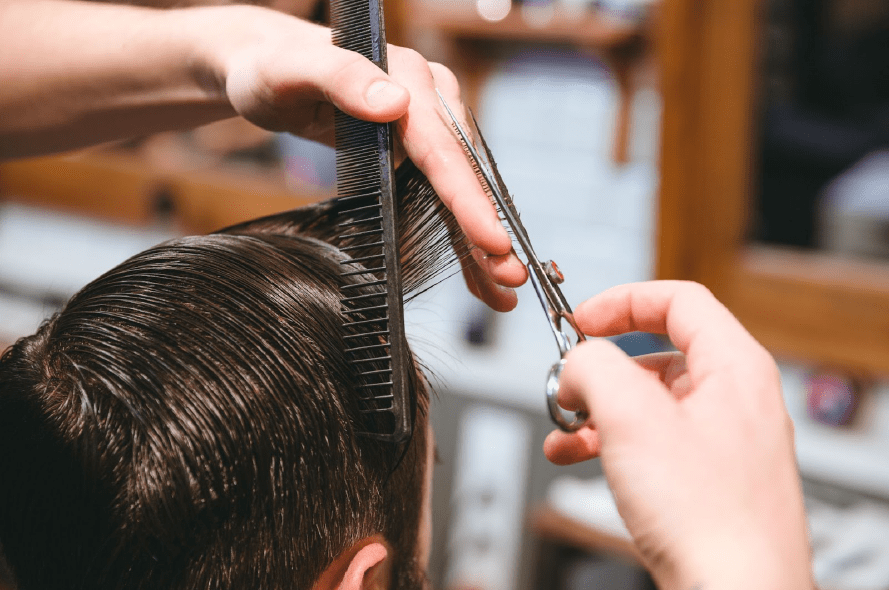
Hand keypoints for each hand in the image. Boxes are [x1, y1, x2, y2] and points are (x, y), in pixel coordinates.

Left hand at [195, 6, 526, 309]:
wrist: (266, 68)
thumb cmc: (271, 70)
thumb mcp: (290, 71)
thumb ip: (341, 79)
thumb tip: (396, 104)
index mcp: (408, 76)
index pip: (444, 146)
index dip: (468, 197)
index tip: (492, 238)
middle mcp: (429, 98)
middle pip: (464, 173)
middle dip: (487, 229)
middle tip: (510, 279)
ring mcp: (428, 124)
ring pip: (462, 188)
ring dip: (481, 240)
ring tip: (502, 289)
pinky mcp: (417, 147)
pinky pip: (444, 193)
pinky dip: (459, 232)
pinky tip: (475, 269)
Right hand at [543, 281, 812, 589]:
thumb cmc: (709, 519)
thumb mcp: (632, 419)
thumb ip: (594, 368)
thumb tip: (576, 364)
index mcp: (735, 368)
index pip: (678, 300)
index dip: (622, 301)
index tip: (581, 320)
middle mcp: (736, 400)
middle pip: (657, 354)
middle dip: (601, 369)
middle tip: (568, 384)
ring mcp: (724, 442)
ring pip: (649, 403)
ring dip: (598, 411)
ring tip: (564, 430)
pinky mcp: (708, 480)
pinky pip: (653, 442)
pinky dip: (612, 443)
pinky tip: (577, 457)